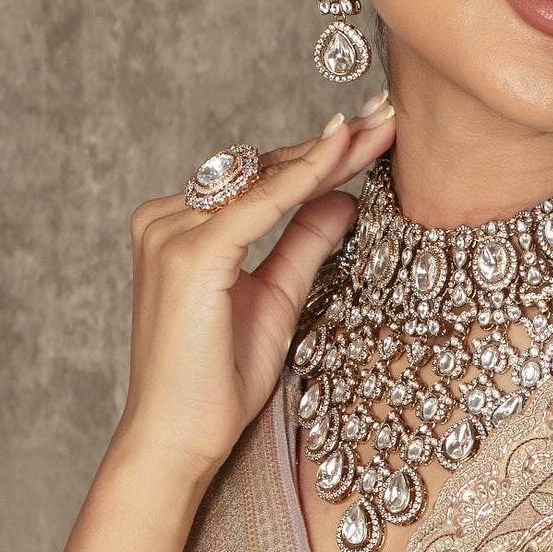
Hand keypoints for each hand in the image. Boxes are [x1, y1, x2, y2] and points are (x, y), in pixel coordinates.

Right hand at [116, 92, 396, 484]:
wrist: (177, 440)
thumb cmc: (215, 384)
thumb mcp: (275, 302)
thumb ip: (303, 245)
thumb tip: (344, 198)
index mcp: (176, 228)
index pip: (257, 181)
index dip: (316, 156)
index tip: (370, 128)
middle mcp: (164, 219)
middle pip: (261, 170)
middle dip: (329, 143)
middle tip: (389, 111)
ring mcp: (169, 232)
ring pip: (263, 179)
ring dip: (327, 152)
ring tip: (383, 125)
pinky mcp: (189, 253)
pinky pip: (259, 205)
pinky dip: (305, 177)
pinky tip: (343, 151)